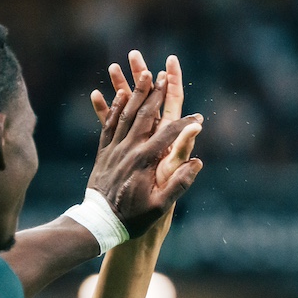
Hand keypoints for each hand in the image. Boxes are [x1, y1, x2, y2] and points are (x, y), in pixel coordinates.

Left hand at [87, 52, 201, 237]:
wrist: (99, 223)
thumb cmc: (133, 217)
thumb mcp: (161, 206)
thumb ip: (179, 183)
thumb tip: (198, 162)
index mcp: (145, 160)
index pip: (169, 134)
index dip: (185, 124)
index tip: (199, 118)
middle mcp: (129, 149)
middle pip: (145, 115)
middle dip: (156, 93)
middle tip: (165, 75)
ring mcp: (114, 148)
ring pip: (126, 114)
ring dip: (136, 93)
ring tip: (143, 75)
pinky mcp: (103, 152)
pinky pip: (109, 124)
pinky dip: (115, 107)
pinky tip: (118, 96)